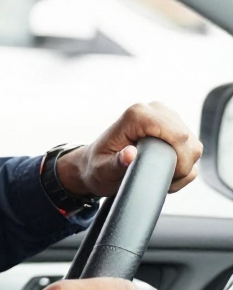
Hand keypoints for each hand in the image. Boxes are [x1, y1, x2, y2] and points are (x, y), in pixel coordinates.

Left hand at [55, 102, 201, 197]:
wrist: (96, 164)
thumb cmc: (97, 167)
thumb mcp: (102, 170)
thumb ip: (115, 164)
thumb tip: (129, 155)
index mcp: (136, 115)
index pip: (177, 135)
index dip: (178, 160)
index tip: (165, 176)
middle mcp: (154, 110)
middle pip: (188, 141)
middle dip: (180, 167)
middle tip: (158, 179)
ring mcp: (166, 117)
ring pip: (193, 146)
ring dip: (181, 168)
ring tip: (158, 176)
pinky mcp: (174, 126)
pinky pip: (191, 149)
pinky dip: (182, 166)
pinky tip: (164, 172)